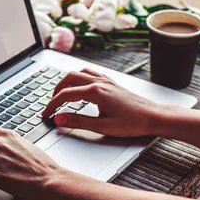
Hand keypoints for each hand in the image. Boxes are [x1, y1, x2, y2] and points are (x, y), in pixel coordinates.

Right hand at [42, 68, 163, 137]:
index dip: (52, 104)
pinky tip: (80, 87)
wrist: (153, 117)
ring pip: (79, 73)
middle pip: (69, 78)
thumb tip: (59, 119)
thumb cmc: (132, 123)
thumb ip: (78, 122)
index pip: (66, 95)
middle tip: (51, 104)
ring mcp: (106, 81)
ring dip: (67, 81)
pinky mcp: (111, 83)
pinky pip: (90, 73)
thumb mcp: (103, 127)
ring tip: (61, 94)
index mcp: (95, 92)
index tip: (46, 113)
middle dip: (56, 90)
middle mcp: (99, 82)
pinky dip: (79, 78)